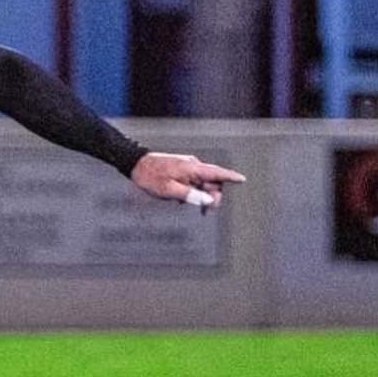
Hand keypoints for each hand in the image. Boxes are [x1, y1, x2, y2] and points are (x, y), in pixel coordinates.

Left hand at [130, 151, 244, 208]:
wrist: (135, 164)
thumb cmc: (150, 176)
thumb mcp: (169, 190)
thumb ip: (190, 195)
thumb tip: (208, 201)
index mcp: (192, 168)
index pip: (216, 172)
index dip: (231, 177)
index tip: (242, 180)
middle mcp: (192, 166)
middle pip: (212, 181)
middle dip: (213, 196)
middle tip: (206, 212)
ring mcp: (186, 168)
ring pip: (202, 183)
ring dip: (201, 196)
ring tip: (192, 208)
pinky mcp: (181, 171)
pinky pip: (193, 182)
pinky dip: (192, 191)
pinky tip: (181, 199)